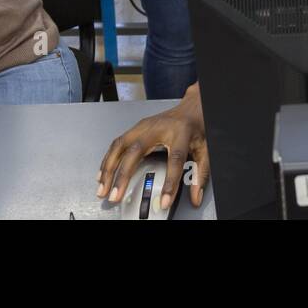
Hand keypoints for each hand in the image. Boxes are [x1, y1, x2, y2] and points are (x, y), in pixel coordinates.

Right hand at [97, 83, 207, 208]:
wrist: (192, 107)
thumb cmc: (197, 127)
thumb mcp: (205, 150)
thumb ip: (200, 174)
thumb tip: (195, 197)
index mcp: (180, 133)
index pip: (174, 160)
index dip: (169, 182)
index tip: (164, 201)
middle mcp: (158, 128)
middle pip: (135, 151)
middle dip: (122, 176)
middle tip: (115, 196)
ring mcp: (144, 125)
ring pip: (120, 146)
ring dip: (108, 168)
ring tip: (103, 188)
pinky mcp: (136, 127)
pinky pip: (117, 143)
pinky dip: (108, 159)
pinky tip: (103, 173)